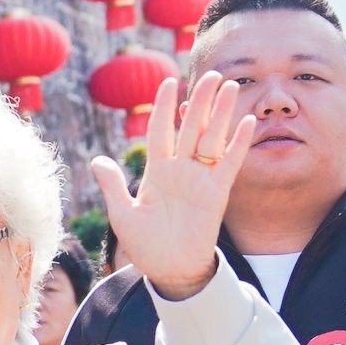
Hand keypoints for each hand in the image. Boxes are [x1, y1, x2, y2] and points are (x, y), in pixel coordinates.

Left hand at [87, 70, 248, 299]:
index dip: (164, 107)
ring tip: (231, 86)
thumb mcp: (123, 215)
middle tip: (212, 74)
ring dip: (222, 113)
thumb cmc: (145, 245)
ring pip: (212, 138)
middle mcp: (180, 169)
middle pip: (191, 127)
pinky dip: (238, 143)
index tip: (169, 81)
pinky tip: (247, 121)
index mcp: (156, 171)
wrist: (170, 270)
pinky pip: (230, 163)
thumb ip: (113, 186)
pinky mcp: (217, 192)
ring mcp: (200, 179)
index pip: (161, 130)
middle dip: (201, 101)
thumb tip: (97, 160)